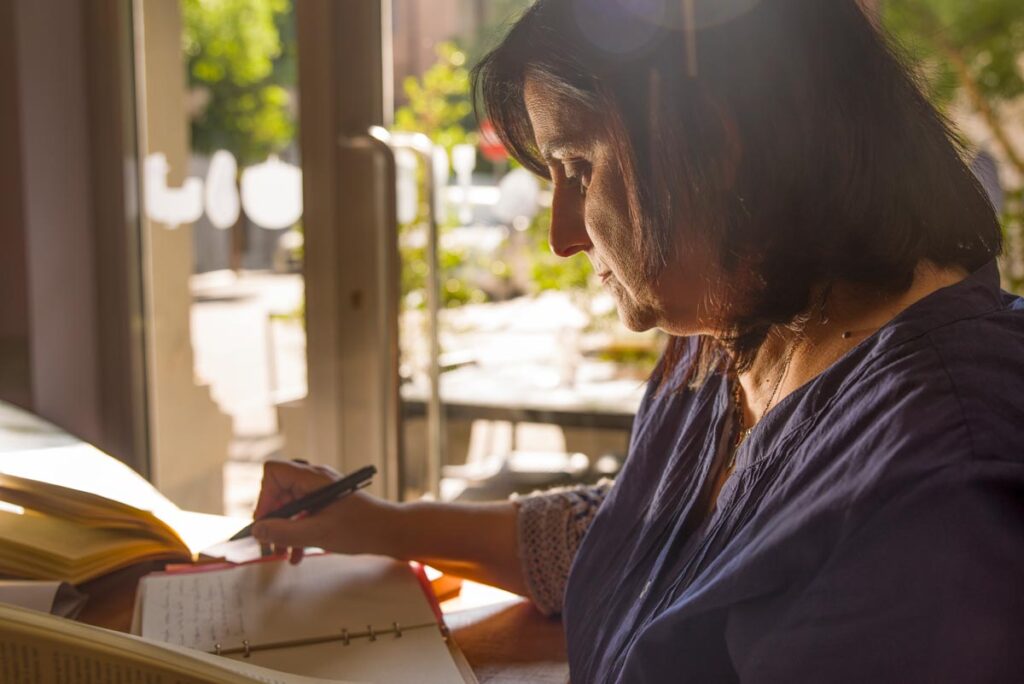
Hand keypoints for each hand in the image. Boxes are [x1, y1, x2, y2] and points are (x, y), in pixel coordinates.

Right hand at [251, 460, 402, 563]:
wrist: (389, 532)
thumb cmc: (360, 528)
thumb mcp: (319, 533)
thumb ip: (285, 532)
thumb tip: (257, 530)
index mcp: (313, 478)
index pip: (274, 472)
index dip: (264, 496)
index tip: (266, 522)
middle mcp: (314, 480)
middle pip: (278, 492)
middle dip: (272, 520)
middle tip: (269, 545)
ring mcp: (319, 492)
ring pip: (288, 507)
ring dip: (282, 531)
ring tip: (282, 554)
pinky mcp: (324, 505)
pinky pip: (301, 515)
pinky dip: (295, 533)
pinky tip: (297, 554)